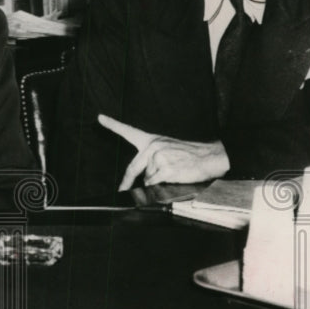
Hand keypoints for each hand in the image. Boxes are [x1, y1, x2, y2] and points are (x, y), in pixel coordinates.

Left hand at [98, 114, 229, 190]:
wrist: (209, 156)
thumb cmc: (188, 154)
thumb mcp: (167, 149)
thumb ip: (150, 159)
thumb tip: (140, 178)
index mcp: (151, 139)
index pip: (128, 131)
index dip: (112, 124)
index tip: (100, 118)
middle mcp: (152, 147)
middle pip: (132, 168)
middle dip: (126, 183)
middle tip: (122, 190)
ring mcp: (159, 157)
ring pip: (147, 179)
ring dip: (155, 181)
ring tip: (171, 173)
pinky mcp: (166, 169)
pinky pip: (155, 184)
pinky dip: (160, 187)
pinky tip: (172, 178)